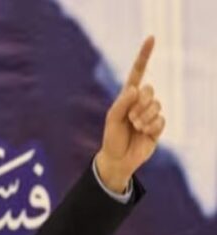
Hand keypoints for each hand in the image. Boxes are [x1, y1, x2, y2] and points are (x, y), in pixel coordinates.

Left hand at [96, 36, 165, 192]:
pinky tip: (144, 133)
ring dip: (144, 117)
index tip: (151, 38)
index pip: (138, 72)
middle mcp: (140, 102)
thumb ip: (121, 103)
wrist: (118, 159)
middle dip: (139, 104)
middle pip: (149, 90)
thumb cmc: (112, 138)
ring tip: (135, 127)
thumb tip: (135, 89)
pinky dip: (151, 127)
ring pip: (156, 106)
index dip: (144, 56)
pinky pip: (160, 120)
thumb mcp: (112, 119)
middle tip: (130, 118)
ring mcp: (150, 114)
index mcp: (127, 97)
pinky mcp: (158, 127)